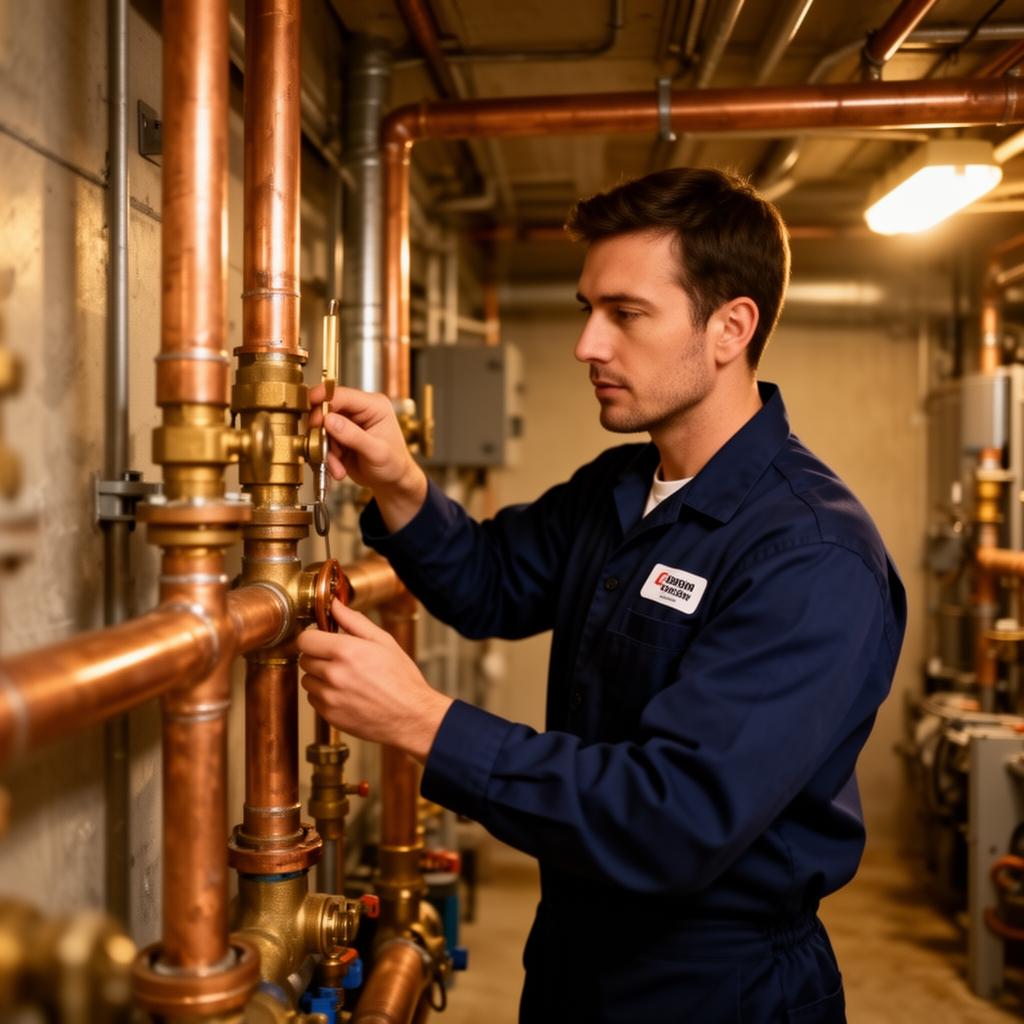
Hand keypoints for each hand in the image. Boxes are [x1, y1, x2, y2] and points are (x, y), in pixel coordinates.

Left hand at [297, 600, 452, 761]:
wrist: (410, 715)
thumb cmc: (401, 678)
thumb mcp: (383, 641)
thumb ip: (354, 620)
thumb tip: (335, 605)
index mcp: (346, 651)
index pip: (305, 639)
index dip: (312, 637)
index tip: (321, 639)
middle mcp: (334, 674)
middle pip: (305, 659)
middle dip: (318, 656)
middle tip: (340, 660)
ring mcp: (330, 697)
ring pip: (308, 681)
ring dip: (320, 677)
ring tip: (345, 678)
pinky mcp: (329, 715)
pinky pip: (313, 700)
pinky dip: (324, 696)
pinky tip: (345, 694)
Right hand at [308, 385, 427, 531]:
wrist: (392, 481)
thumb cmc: (394, 464)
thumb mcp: (376, 451)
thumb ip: (353, 435)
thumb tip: (329, 420)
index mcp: (373, 405)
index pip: (342, 395)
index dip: (323, 402)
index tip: (313, 418)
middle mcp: (359, 410)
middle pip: (327, 410)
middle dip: (322, 433)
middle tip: (322, 449)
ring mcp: (347, 423)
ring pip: (322, 429)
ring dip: (325, 450)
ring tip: (337, 467)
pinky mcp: (339, 436)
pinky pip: (323, 442)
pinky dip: (327, 458)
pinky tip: (338, 469)